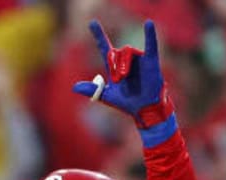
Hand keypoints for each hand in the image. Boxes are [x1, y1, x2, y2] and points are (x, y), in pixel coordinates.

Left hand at [71, 20, 172, 139]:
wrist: (144, 109)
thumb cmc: (126, 102)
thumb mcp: (106, 96)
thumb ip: (92, 90)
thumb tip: (74, 87)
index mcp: (114, 65)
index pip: (104, 47)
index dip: (98, 35)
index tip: (92, 23)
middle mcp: (125, 59)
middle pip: (116, 53)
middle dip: (115, 66)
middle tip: (119, 80)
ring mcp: (138, 59)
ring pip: (127, 52)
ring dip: (124, 65)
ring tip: (124, 77)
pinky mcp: (150, 61)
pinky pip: (151, 45)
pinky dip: (150, 35)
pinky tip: (148, 24)